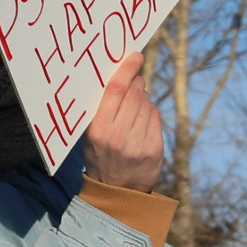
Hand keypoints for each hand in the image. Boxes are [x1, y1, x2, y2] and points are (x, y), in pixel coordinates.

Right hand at [80, 52, 164, 189]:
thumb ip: (103, 110)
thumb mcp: (91, 135)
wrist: (116, 191)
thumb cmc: (101, 155)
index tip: (136, 56)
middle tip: (137, 77)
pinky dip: (151, 112)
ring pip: (147, 105)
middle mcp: (118, 137)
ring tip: (136, 105)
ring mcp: (138, 144)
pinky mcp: (154, 150)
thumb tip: (123, 78)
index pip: (116, 91)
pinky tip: (144, 118)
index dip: (127, 70)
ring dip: (144, 98)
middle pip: (135, 94)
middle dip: (138, 81)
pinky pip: (156, 118)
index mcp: (98, 130)